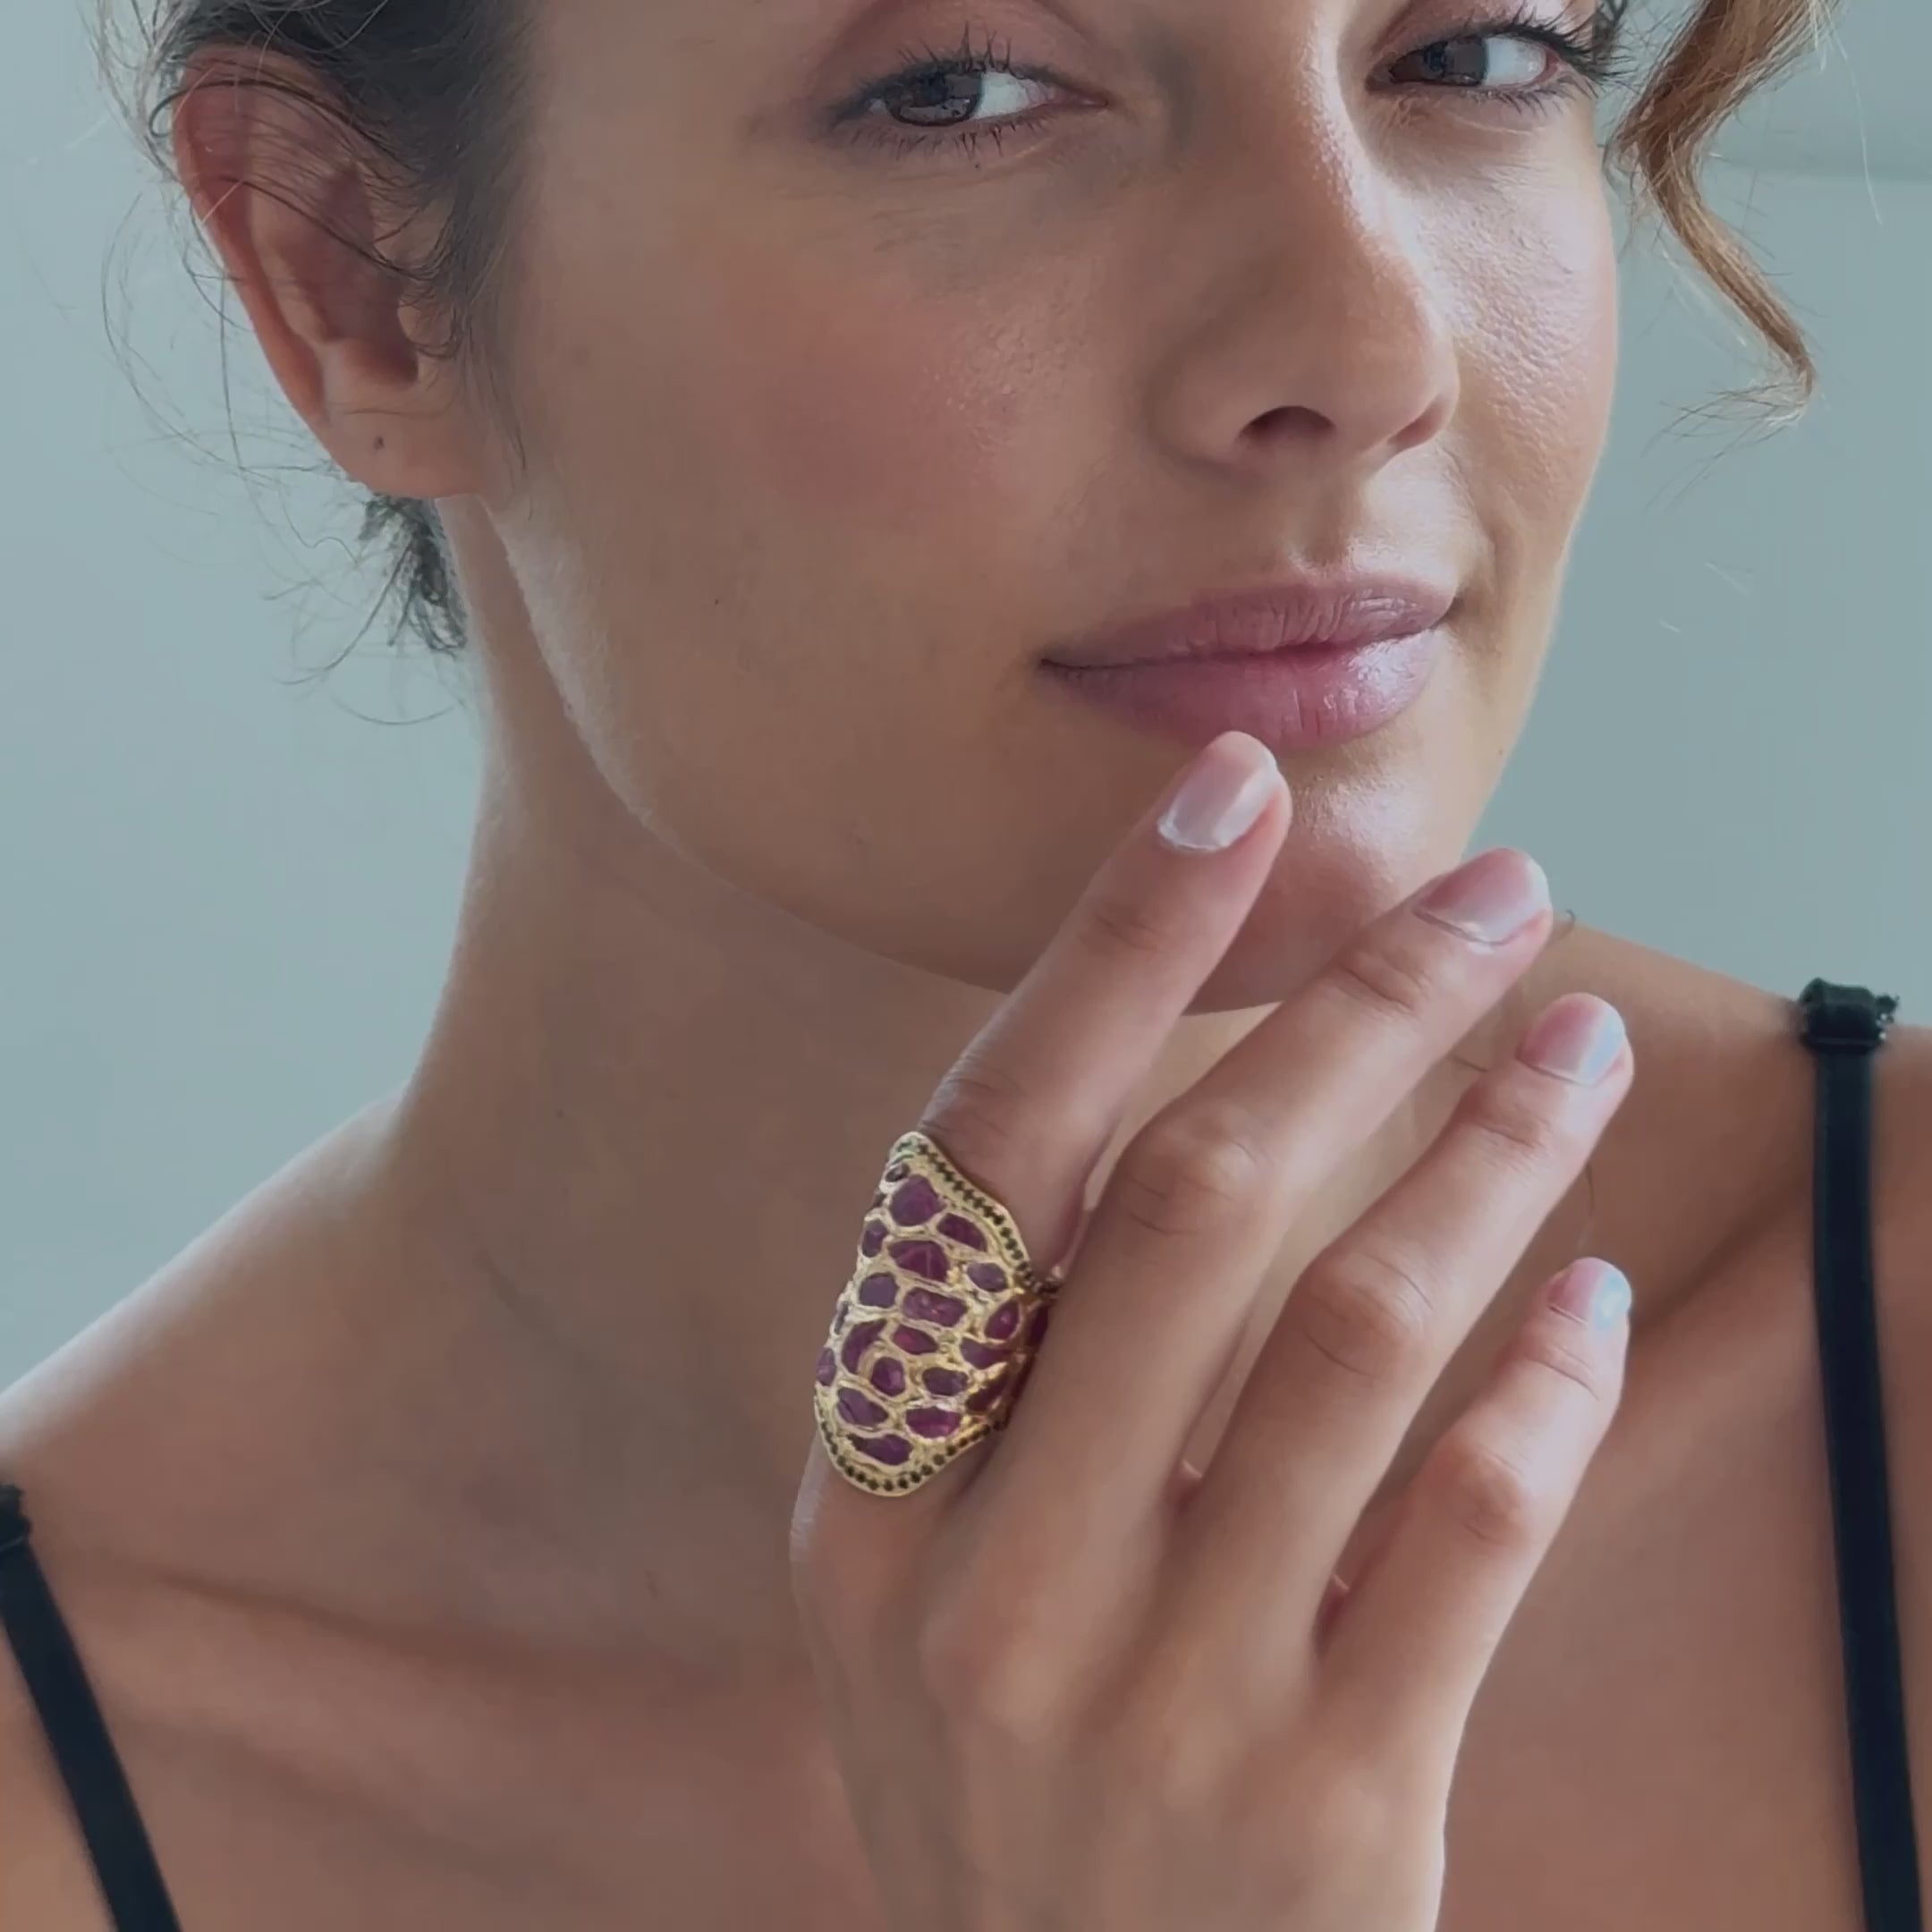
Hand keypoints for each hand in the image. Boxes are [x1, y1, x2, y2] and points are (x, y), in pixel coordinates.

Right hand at [791, 730, 1634, 1931]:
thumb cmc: (1019, 1785)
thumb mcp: (938, 1590)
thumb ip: (1007, 1382)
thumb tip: (1171, 1107)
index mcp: (866, 1500)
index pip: (989, 1158)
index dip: (1111, 955)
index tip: (1234, 799)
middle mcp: (984, 1581)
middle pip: (1186, 1204)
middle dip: (1350, 1009)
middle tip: (1491, 890)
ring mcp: (1151, 1700)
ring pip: (1348, 1335)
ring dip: (1488, 1154)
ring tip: (1580, 1042)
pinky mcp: (1322, 1808)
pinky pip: (1464, 1528)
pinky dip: (1543, 1382)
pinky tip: (1599, 1293)